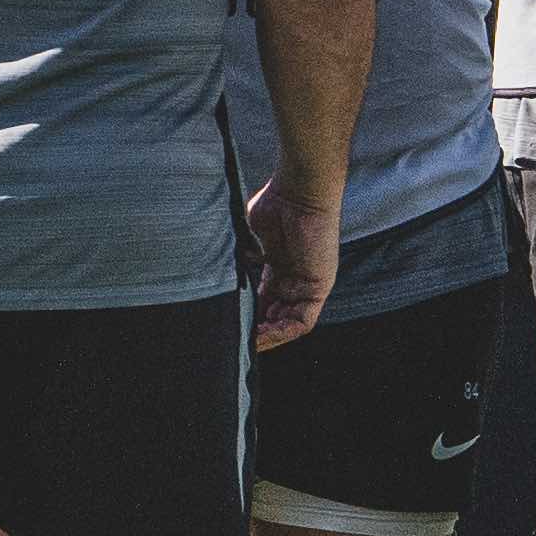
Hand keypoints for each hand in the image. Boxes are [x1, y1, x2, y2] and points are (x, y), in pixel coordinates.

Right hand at [243, 178, 338, 353]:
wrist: (298, 191)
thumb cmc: (273, 204)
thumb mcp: (248, 239)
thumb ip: (239, 260)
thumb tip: (215, 280)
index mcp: (277, 266)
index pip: (262, 300)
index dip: (247, 315)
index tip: (228, 324)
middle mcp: (293, 278)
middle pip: (274, 315)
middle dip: (256, 331)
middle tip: (235, 339)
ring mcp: (307, 283)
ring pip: (288, 322)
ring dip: (268, 337)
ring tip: (247, 344)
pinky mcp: (319, 287)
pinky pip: (302, 321)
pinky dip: (283, 332)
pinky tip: (263, 335)